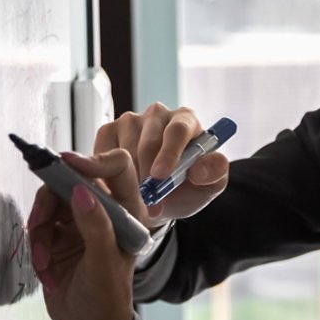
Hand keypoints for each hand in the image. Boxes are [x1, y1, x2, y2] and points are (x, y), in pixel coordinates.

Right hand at [27, 150, 139, 319]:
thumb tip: (80, 190)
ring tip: (44, 261)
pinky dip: (36, 247)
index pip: (116, 167)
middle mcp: (104, 211)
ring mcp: (79, 223)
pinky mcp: (57, 237)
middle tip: (38, 223)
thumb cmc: (107, 299)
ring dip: (39, 232)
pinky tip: (45, 270)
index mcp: (127, 211)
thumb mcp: (104, 263)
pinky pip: (38, 227)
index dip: (91, 160)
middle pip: (70, 181)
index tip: (64, 163)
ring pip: (49, 204)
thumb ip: (95, 226)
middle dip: (49, 203)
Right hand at [95, 102, 229, 224]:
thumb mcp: (209, 185)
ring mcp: (130, 120)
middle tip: (149, 204)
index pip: (178, 130)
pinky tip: (120, 189)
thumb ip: (214, 173)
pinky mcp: (108, 130)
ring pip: (124, 150)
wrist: (160, 199)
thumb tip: (202, 168)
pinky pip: (104, 154)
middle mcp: (158, 114)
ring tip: (138, 200)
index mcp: (186, 120)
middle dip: (148, 177)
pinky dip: (109, 176)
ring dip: (129, 180)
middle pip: (148, 142)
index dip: (169, 154)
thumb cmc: (187, 188)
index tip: (161, 177)